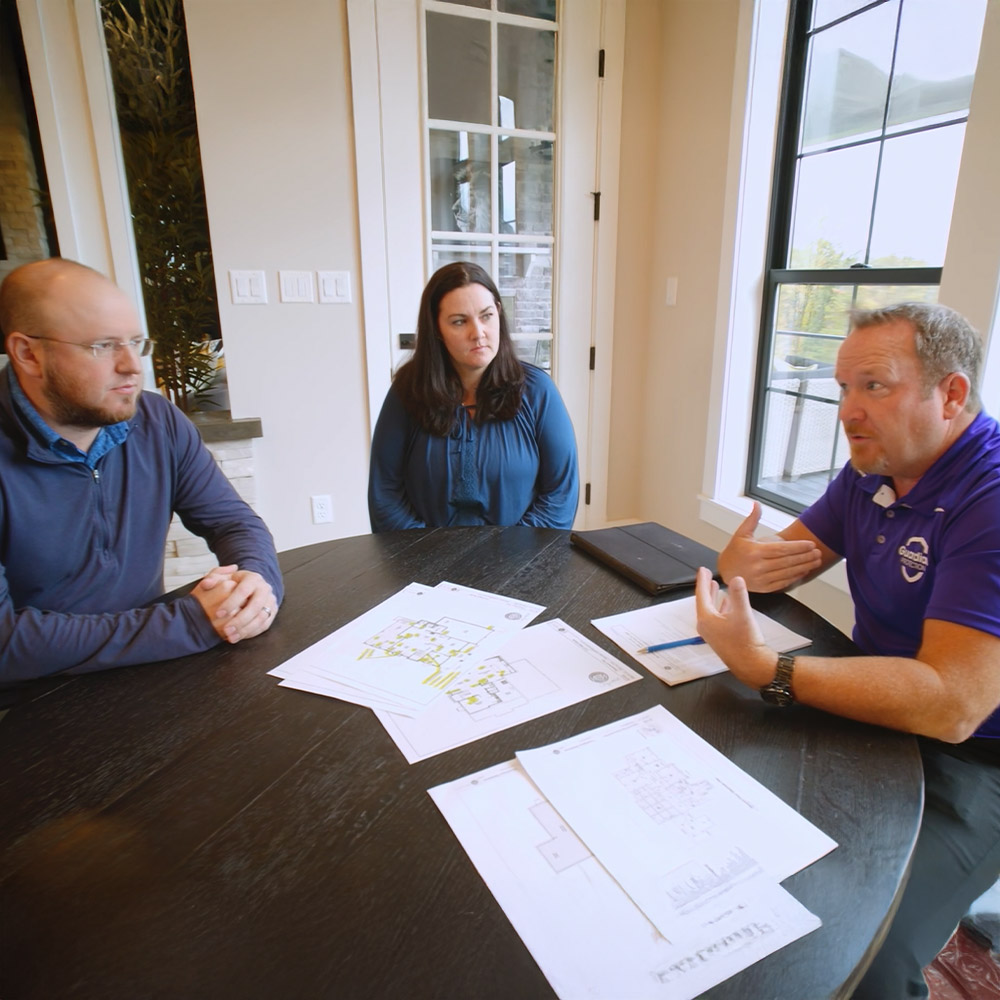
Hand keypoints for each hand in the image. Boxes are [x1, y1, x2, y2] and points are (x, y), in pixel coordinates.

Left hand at [193, 565, 277, 642]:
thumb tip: (206, 584)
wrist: (251, 587)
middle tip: (226, 630)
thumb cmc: (234, 583)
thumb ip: (212, 579)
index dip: (231, 603)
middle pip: (255, 606)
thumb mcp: (223, 577)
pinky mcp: (272, 612)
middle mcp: (264, 589)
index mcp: (253, 578)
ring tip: (231, 637)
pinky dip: (251, 633)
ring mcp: (270, 601)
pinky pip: (264, 625)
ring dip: (246, 629)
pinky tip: (239, 637)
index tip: (218, 614)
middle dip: (240, 620)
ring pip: (261, 618)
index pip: (243, 591)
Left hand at [694, 567, 774, 687]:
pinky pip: (717, 618)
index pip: (701, 595)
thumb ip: (739, 595)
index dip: (702, 580)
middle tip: (706, 575)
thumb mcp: (743, 614)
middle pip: (704, 602)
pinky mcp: (721, 638)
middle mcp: (706, 627)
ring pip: (711, 610)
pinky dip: (721, 608)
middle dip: (706, 587)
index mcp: (706, 620)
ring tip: (715, 586)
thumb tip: (736, 578)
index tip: (702, 570)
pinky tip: (727, 604)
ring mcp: (713, 633)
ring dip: (713, 597)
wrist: (752, 665)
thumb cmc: (745, 643)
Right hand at [717, 502, 821, 591]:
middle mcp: (758, 566)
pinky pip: (783, 582)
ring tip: (816, 561)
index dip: (798, 547)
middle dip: (805, 556)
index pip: (781, 549)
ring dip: (804, 566)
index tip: (810, 544)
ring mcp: (761, 579)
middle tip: (818, 552)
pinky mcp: (763, 588)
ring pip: (788, 572)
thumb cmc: (735, 551)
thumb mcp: (741, 533)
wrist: (725, 571)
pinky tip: (804, 571)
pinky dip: (795, 577)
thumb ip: (752, 519)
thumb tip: (757, 504)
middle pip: (787, 561)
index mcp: (754, 552)